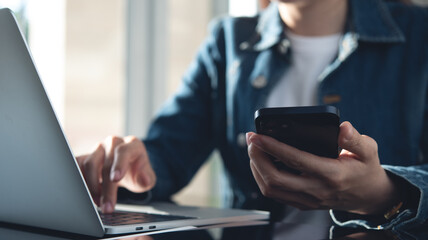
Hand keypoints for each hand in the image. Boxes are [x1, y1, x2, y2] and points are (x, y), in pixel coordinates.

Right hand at [76, 136, 155, 212]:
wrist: (127, 168)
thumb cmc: (137, 171)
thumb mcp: (147, 178)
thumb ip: (147, 179)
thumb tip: (144, 180)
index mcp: (132, 144)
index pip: (124, 151)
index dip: (119, 165)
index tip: (116, 179)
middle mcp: (114, 143)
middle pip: (106, 162)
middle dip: (105, 187)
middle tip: (107, 206)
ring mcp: (99, 148)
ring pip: (89, 163)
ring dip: (91, 186)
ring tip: (98, 202)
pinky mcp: (86, 155)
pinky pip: (78, 166)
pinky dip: (80, 180)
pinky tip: (85, 193)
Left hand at [247, 121, 400, 214]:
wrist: (369, 197)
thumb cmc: (365, 169)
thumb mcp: (369, 151)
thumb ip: (355, 139)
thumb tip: (342, 127)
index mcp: (331, 174)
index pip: (295, 160)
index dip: (273, 147)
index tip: (257, 135)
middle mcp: (316, 190)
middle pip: (275, 178)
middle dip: (257, 157)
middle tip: (251, 139)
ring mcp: (308, 200)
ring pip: (271, 189)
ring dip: (256, 168)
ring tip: (253, 149)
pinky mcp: (302, 204)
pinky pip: (275, 194)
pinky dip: (262, 178)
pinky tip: (260, 163)